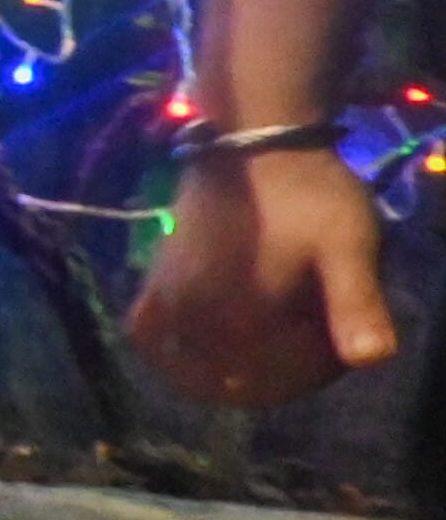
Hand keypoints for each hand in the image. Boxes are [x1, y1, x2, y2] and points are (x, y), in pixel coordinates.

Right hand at [129, 146, 397, 406]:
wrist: (253, 140)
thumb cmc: (308, 194)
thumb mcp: (348, 246)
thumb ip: (357, 304)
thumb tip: (372, 359)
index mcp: (243, 319)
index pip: (276, 379)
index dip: (312, 376)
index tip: (339, 352)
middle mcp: (197, 317)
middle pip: (234, 377)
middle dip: (273, 378)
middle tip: (307, 353)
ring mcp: (170, 298)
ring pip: (189, 363)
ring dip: (223, 372)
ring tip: (258, 360)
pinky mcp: (156, 276)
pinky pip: (147, 330)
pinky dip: (166, 350)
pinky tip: (187, 345)